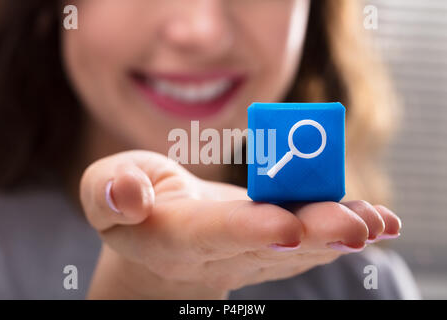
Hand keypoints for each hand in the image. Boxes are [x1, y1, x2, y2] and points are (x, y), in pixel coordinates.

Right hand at [80, 150, 401, 298]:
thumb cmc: (133, 207)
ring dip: (338, 234)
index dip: (245, 230)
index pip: (210, 235)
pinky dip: (343, 230)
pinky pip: (309, 240)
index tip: (285, 225)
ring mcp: (250, 251)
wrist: (161, 238)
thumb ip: (109, 191)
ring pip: (297, 246)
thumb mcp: (102, 189)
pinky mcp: (272, 242)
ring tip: (377, 222)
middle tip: (356, 226)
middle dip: (313, 234)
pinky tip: (378, 221)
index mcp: (174, 236)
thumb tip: (130, 195)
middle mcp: (218, 252)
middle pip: (268, 244)